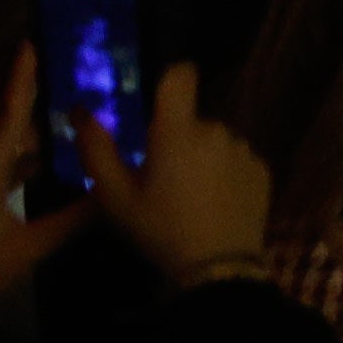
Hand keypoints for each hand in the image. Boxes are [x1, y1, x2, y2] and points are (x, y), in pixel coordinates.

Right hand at [88, 70, 275, 289]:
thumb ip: (96, 149)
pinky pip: (236, 159)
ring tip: (187, 195)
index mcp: (179, 131)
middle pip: (191, 120)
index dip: (170, 79)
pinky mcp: (263, 169)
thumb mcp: (115, 196)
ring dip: (201, 156)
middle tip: (160, 178)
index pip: (181, 76)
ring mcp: (244, 149)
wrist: (217, 266)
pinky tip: (213, 202)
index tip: (158, 102)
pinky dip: (224, 172)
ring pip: (214, 141)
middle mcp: (217, 130)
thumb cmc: (158, 228)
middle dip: (176, 139)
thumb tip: (79, 111)